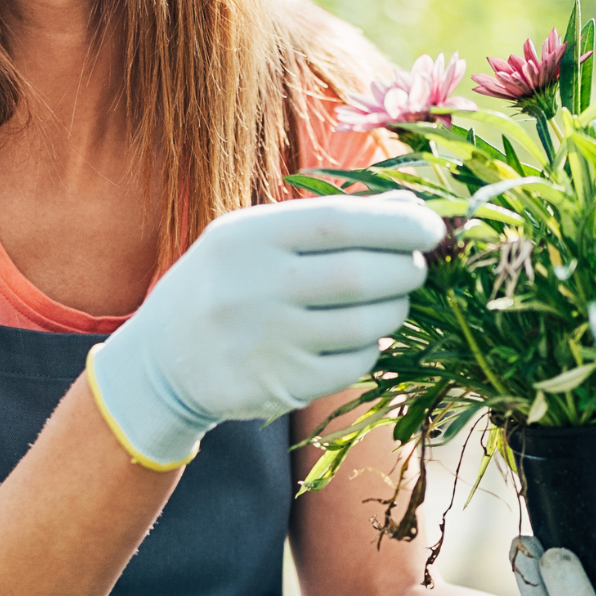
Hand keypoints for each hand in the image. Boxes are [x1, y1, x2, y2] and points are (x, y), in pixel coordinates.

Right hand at [88, 193, 444, 469]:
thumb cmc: (225, 282)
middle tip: (414, 266)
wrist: (163, 361)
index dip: (397, 225)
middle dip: (406, 270)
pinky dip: (370, 347)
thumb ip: (328, 220)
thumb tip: (411, 211)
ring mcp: (269, 341)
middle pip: (362, 276)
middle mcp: (255, 288)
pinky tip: (355, 336)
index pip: (340, 222)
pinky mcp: (282, 385)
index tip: (431, 228)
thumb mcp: (257, 236)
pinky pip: (356, 363)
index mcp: (248, 237)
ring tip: (387, 300)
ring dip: (395, 310)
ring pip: (368, 325)